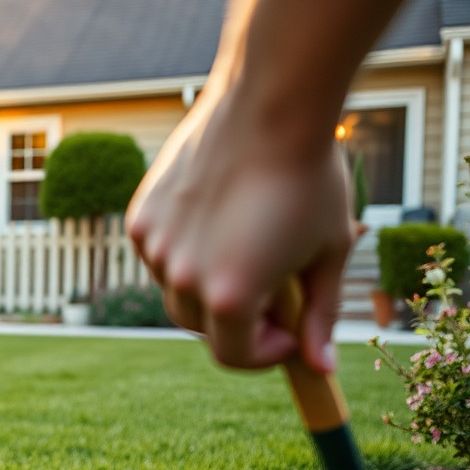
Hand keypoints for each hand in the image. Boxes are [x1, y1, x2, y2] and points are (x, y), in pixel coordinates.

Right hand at [126, 90, 356, 373]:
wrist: (272, 102)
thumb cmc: (310, 177)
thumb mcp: (328, 252)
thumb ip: (319, 316)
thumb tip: (320, 367)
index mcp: (231, 295)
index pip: (235, 356)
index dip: (267, 353)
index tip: (289, 331)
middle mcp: (183, 277)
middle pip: (202, 328)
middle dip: (238, 320)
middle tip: (274, 285)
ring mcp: (155, 246)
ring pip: (177, 290)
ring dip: (208, 283)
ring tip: (247, 242)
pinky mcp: (141, 216)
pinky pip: (160, 254)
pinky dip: (186, 250)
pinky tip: (220, 214)